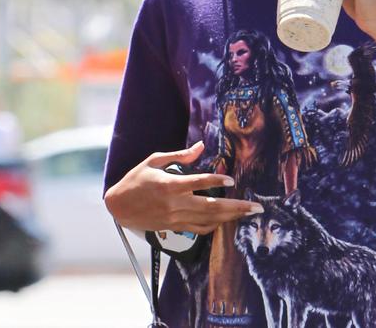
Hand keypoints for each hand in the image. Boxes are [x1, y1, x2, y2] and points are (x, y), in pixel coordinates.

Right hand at [104, 141, 263, 233]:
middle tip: (256, 207)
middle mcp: (175, 203)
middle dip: (237, 207)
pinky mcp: (174, 227)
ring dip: (231, 217)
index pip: (198, 182)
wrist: (118, 207)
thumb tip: (200, 146)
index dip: (216, 181)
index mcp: (170, 184)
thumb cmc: (136, 179)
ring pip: (209, 220)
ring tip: (248, 213)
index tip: (232, 180)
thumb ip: (179, 156)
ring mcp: (176, 218)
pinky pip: (199, 229)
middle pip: (212, 207)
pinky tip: (226, 221)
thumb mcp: (154, 160)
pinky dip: (215, 225)